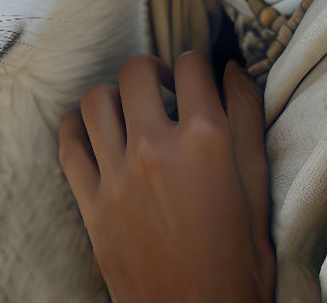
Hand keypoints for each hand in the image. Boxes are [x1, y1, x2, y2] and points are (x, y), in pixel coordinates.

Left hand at [59, 52, 275, 302]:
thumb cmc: (239, 259)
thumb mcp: (258, 187)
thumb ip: (247, 120)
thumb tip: (233, 70)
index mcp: (206, 140)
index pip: (193, 67)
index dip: (198, 67)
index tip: (197, 80)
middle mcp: (157, 148)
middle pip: (137, 71)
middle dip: (153, 70)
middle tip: (163, 90)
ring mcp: (118, 176)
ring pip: (95, 100)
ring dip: (114, 96)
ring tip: (129, 112)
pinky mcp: (92, 204)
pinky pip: (68, 144)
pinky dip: (77, 128)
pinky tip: (94, 132)